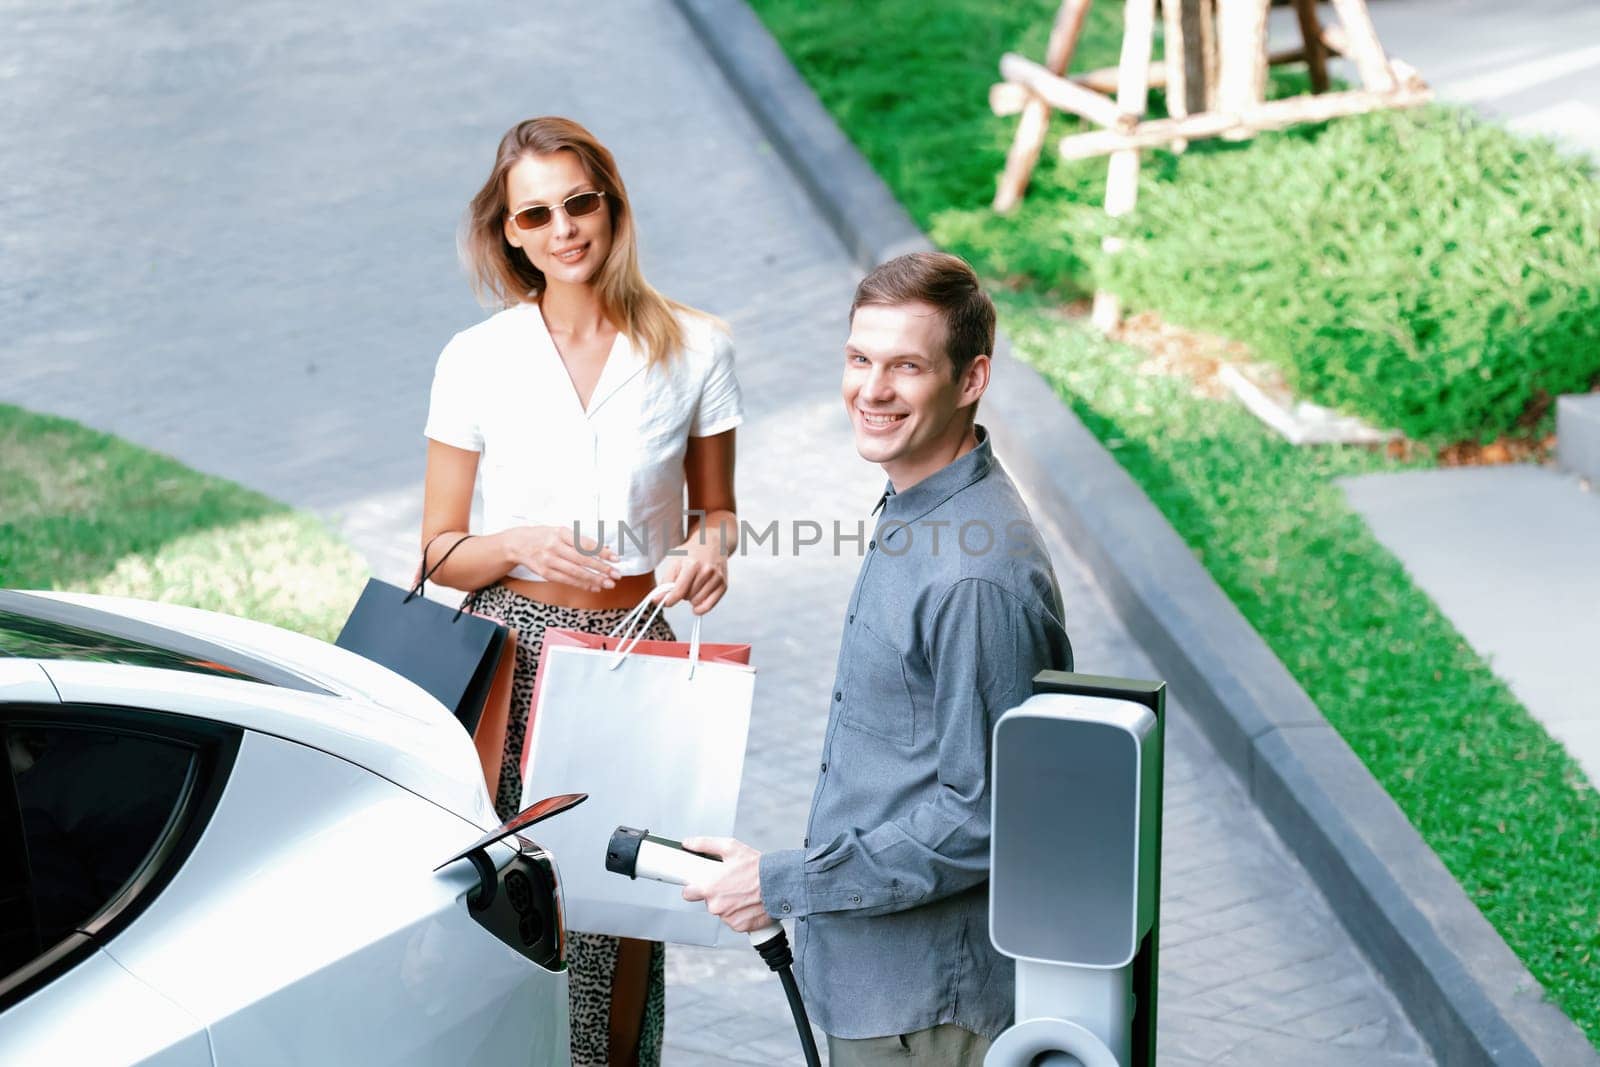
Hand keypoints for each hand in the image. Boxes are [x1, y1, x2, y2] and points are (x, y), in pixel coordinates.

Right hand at [496, 525, 619, 591]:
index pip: (585, 544)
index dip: (602, 552)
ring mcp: (549, 560)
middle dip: (601, 568)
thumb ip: (579, 540)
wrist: (517, 544)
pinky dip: (581, 584)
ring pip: (575, 572)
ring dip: (594, 579)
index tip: (615, 558)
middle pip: (582, 559)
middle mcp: (554, 546)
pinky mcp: (545, 572)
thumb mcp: (560, 531)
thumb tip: (602, 549)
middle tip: (616, 574)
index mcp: (561, 533)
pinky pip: (567, 580)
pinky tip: (593, 586)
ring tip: (608, 583)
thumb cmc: (542, 536)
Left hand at [658, 540, 727, 614]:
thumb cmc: (691, 552)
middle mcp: (707, 571)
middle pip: (687, 597)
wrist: (712, 543)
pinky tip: (697, 603)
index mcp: (692, 564)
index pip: (679, 591)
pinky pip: (709, 606)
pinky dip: (701, 608)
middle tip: (683, 584)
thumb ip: (665, 581)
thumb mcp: (674, 560)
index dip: (669, 600)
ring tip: (692, 587)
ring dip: (691, 599)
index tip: (664, 603)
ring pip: (697, 602)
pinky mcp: (723, 585)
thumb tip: (657, 600)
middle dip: (681, 594)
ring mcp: (717, 578)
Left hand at [680, 837, 770, 932]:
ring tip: (743, 891)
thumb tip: (689, 843)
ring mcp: (727, 918)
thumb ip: (705, 845)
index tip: (701, 884)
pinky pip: (734, 919)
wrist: (780, 884)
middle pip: (708, 902)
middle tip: (731, 883)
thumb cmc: (757, 868)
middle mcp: (716, 906)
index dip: (694, 888)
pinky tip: (748, 902)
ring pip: (722, 911)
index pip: (688, 893)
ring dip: (729, 903)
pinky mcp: (739, 926)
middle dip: (716, 894)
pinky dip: (740, 913)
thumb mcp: (731, 848)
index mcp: (709, 888)